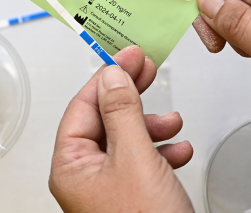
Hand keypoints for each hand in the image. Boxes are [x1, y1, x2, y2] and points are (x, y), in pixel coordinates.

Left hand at [49, 46, 193, 212]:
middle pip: (105, 119)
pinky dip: (162, 150)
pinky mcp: (133, 196)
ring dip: (152, 125)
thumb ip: (122, 112)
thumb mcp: (134, 158)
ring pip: (128, 139)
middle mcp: (86, 176)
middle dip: (131, 96)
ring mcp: (110, 187)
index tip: (128, 55)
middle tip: (148, 69)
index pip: (83, 106)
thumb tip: (111, 75)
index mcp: (72, 166)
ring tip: (172, 120)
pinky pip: (144, 161)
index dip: (107, 76)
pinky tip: (179, 149)